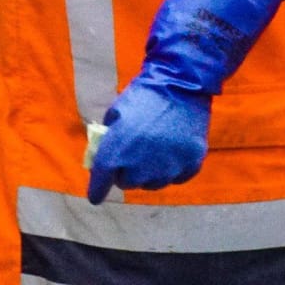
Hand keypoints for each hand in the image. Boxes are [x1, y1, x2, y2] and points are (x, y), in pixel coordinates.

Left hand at [85, 78, 210, 203]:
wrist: (180, 86)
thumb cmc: (142, 96)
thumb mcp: (116, 113)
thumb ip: (109, 138)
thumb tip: (105, 155)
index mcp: (118, 150)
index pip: (102, 179)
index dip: (97, 190)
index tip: (95, 198)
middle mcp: (142, 166)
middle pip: (128, 183)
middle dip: (124, 174)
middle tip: (128, 158)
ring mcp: (168, 168)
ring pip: (152, 183)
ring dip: (148, 173)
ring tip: (151, 152)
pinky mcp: (190, 166)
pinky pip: (175, 177)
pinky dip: (170, 169)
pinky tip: (170, 151)